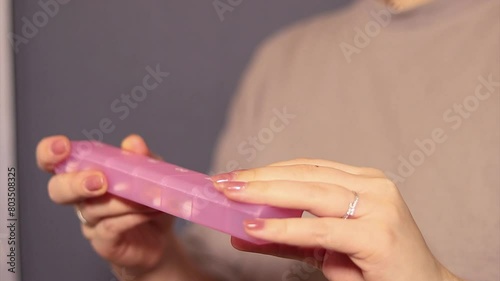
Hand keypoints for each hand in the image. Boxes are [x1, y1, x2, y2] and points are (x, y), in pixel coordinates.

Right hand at [36, 135, 174, 278]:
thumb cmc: (148, 200)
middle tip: (101, 181)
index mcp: (86, 173)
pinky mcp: (103, 242)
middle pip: (58, 190)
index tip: (62, 147)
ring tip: (148, 197)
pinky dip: (129, 217)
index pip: (54, 161)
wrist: (161, 238)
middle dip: (75, 183)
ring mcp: (90, 222)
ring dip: (121, 201)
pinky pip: (108, 228)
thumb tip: (133, 143)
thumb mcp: (152, 173)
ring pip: (92, 209)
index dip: (49, 153)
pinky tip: (146, 212)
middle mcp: (81, 198)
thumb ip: (142, 157)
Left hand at [212, 158, 460, 280]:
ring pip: (313, 194)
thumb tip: (241, 232)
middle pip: (307, 175)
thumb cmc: (373, 268)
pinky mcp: (378, 236)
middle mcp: (374, 187)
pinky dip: (286, 228)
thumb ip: (285, 238)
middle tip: (223, 182)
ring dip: (267, 194)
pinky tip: (256, 228)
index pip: (308, 168)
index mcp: (363, 181)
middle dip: (261, 178)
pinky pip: (321, 229)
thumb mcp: (324, 249)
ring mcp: (379, 208)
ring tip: (232, 196)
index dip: (269, 170)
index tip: (235, 176)